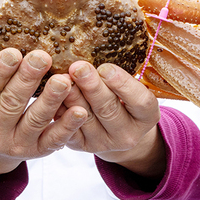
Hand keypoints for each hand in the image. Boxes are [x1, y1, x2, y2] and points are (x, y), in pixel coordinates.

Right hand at [0, 49, 87, 186]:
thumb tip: (2, 38)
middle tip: (42, 57)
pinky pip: (54, 139)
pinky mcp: (37, 152)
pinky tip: (80, 110)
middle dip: (27, 79)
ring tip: (64, 80)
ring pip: (35, 120)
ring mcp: (15, 146)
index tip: (14, 52)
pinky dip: (68, 125)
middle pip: (11, 104)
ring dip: (51, 99)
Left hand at [61, 61, 165, 179]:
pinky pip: (68, 129)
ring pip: (86, 118)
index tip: (105, 67)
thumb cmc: (122, 99)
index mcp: (146, 117)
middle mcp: (128, 134)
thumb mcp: (131, 88)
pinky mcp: (82, 146)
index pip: (140, 101)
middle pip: (109, 109)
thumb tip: (94, 53)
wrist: (115, 130)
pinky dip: (60, 110)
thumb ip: (118, 76)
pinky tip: (53, 95)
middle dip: (92, 87)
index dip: (123, 84)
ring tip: (62, 79)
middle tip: (78, 68)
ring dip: (72, 97)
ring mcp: (103, 143)